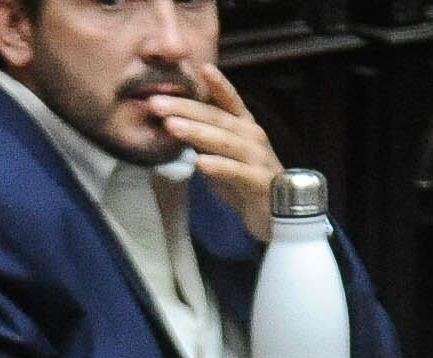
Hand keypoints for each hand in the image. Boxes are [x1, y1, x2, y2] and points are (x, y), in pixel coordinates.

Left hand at [142, 62, 285, 235]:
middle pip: (217, 118)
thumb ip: (203, 140)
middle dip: (185, 109)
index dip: (217, 84)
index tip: (200, 67)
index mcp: (244, 127)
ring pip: (225, 142)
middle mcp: (252, 137)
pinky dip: (219, 167)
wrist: (276, 215)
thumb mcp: (222, 156)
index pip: (229, 101)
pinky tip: (200, 164)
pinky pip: (237, 173)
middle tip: (156, 103)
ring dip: (197, 132)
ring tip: (171, 127)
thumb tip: (172, 124)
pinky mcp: (259, 183)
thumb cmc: (245, 183)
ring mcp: (258, 159)